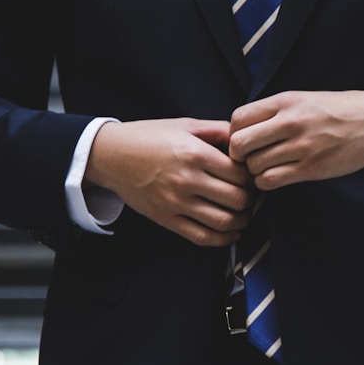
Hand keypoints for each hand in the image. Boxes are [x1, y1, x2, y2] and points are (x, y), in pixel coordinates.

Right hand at [85, 118, 254, 246]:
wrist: (111, 156)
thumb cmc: (149, 137)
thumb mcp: (185, 125)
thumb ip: (218, 130)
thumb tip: (245, 138)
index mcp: (195, 153)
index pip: (240, 174)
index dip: (252, 177)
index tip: (252, 176)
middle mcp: (187, 180)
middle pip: (237, 199)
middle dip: (250, 200)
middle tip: (251, 196)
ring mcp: (176, 202)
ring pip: (224, 222)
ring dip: (242, 221)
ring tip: (244, 214)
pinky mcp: (166, 219)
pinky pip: (202, 237)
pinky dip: (223, 239)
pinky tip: (230, 232)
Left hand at [229, 89, 363, 189]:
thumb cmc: (339, 110)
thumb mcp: (304, 99)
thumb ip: (274, 112)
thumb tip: (242, 130)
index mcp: (286, 101)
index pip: (237, 118)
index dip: (233, 133)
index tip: (244, 140)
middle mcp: (291, 122)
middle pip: (239, 144)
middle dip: (239, 156)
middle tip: (249, 159)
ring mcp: (302, 146)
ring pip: (254, 166)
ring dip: (255, 172)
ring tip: (267, 168)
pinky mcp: (313, 168)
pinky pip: (272, 181)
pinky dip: (267, 183)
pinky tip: (277, 177)